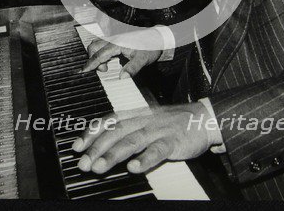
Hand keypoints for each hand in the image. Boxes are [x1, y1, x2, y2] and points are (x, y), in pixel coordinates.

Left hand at [72, 102, 214, 173]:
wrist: (206, 118)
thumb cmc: (175, 122)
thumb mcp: (149, 120)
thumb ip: (129, 130)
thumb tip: (104, 144)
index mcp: (138, 114)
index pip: (110, 119)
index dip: (92, 132)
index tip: (77, 146)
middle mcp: (145, 120)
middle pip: (116, 131)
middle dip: (97, 147)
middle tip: (82, 162)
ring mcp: (159, 130)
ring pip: (132, 140)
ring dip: (113, 154)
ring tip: (98, 167)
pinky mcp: (174, 141)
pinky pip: (158, 150)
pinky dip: (145, 159)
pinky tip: (134, 168)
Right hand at [81, 28, 163, 77]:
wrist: (158, 37)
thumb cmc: (151, 46)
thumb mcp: (143, 59)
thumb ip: (132, 68)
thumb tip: (121, 78)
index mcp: (117, 44)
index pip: (99, 54)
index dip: (91, 63)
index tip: (84, 71)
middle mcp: (113, 40)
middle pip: (94, 47)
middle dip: (92, 60)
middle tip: (103, 71)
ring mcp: (114, 39)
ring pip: (97, 44)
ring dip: (95, 55)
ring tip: (105, 66)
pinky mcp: (116, 41)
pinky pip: (102, 45)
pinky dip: (99, 52)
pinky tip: (107, 61)